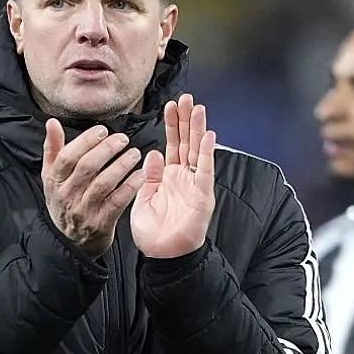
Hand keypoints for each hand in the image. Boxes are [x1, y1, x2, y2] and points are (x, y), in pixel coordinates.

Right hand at [42, 119, 144, 257]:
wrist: (71, 241)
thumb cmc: (64, 201)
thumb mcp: (52, 177)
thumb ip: (53, 149)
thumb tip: (52, 122)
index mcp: (54, 181)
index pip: (68, 157)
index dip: (85, 141)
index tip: (103, 130)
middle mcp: (67, 196)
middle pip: (87, 168)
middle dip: (107, 149)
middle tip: (123, 139)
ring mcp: (84, 211)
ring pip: (103, 184)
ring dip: (121, 165)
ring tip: (134, 153)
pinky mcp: (101, 223)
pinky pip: (117, 202)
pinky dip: (130, 186)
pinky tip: (141, 174)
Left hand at [132, 94, 215, 258]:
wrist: (162, 256)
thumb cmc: (154, 232)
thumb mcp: (144, 198)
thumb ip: (149, 175)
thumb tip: (152, 153)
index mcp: (169, 176)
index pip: (172, 144)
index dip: (172, 125)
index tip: (171, 105)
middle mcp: (184, 177)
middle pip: (187, 142)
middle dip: (187, 120)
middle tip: (187, 98)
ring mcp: (195, 185)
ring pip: (198, 151)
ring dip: (198, 129)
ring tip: (198, 108)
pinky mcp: (202, 196)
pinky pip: (205, 171)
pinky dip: (207, 153)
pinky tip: (208, 135)